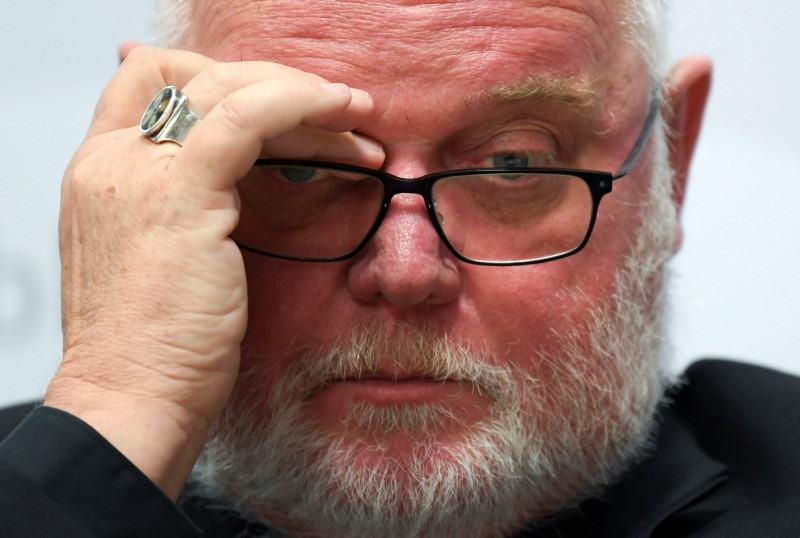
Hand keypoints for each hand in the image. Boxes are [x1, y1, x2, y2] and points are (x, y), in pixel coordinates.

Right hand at [45, 47, 383, 497]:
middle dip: (276, 85)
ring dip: (304, 95)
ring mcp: (138, 171)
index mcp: (101, 172)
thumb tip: (233, 192)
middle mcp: (111, 160)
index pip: (149, 81)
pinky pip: (247, 116)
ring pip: (229, 88)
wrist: (131, 403)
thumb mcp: (161, 263)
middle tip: (336, 113)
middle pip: (196, 75)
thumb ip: (183, 214)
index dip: (218, 79)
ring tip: (359, 119)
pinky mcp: (177, 194)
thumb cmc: (156, 350)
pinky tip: (347, 119)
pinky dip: (302, 105)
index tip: (283, 108)